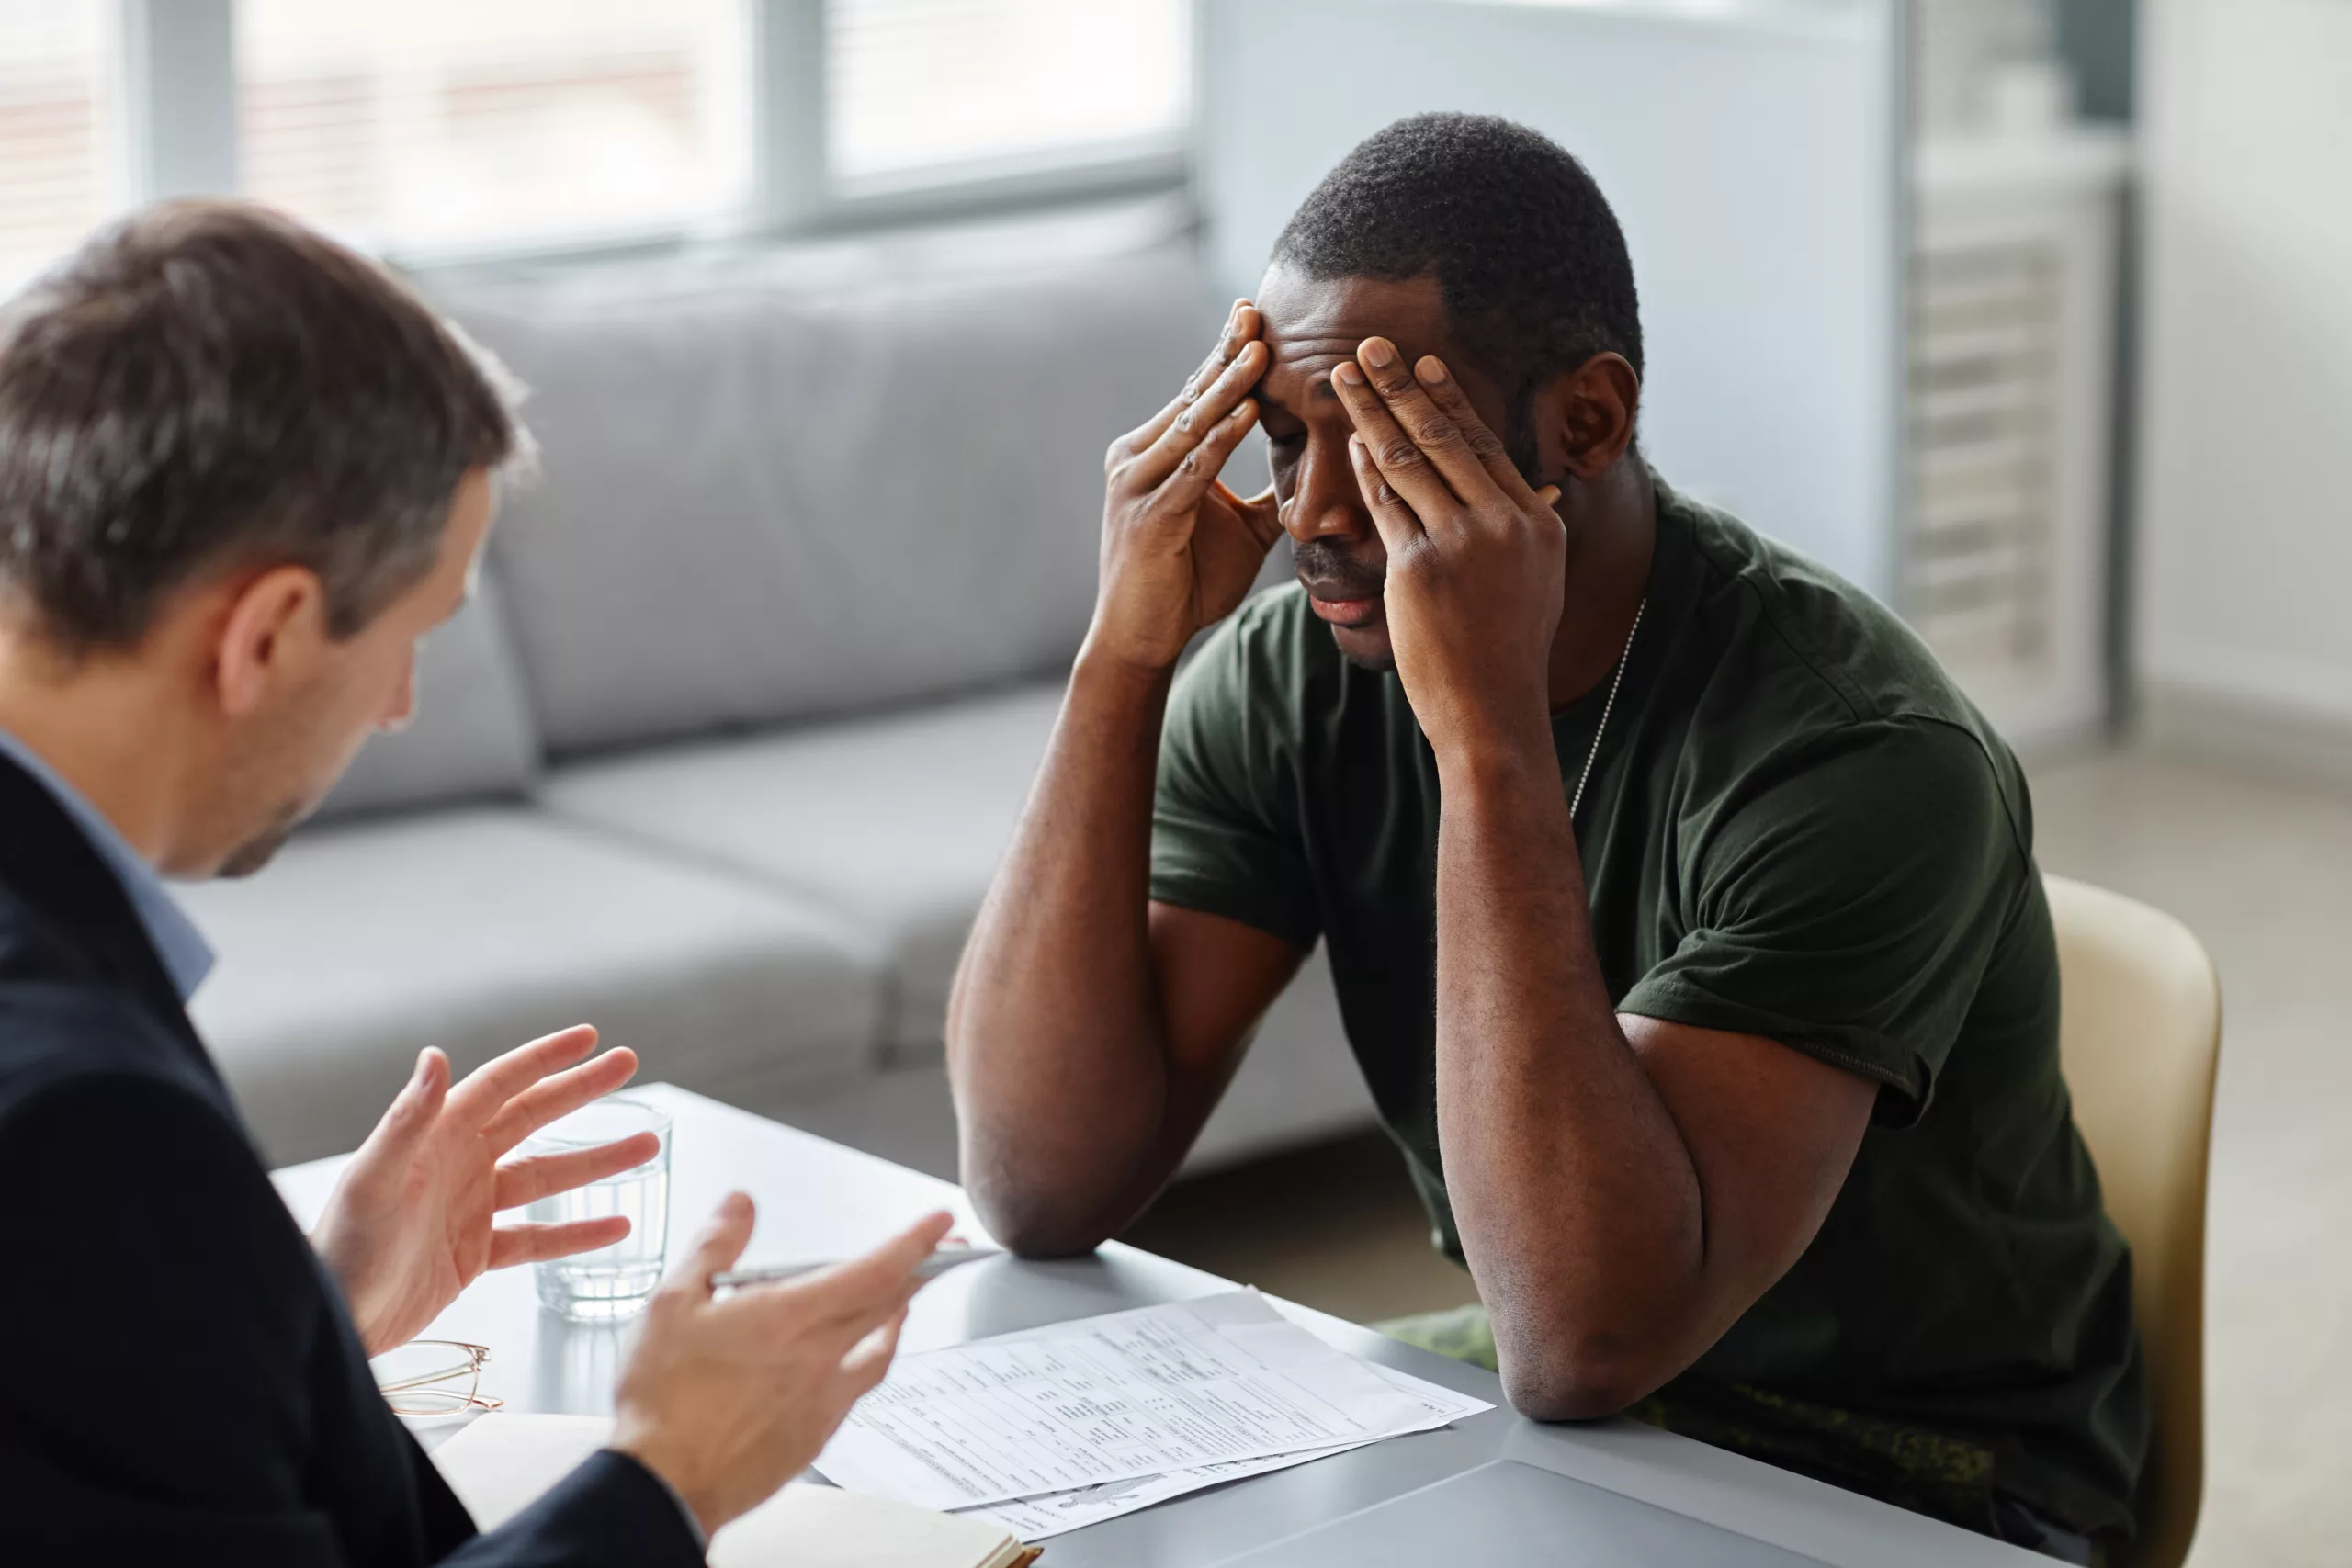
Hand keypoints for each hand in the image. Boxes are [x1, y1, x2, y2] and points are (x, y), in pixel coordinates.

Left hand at [313, 1027, 657, 1354]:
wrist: (332, 1322)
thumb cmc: (343, 1250)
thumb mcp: (372, 1181)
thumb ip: (407, 1119)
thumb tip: (435, 1056)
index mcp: (437, 1138)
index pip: (501, 1084)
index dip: (545, 1058)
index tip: (589, 1038)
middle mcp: (458, 1164)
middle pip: (533, 1118)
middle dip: (581, 1091)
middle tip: (627, 1065)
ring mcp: (470, 1209)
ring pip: (547, 1176)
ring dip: (597, 1161)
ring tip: (648, 1145)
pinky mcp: (475, 1254)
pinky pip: (538, 1238)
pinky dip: (578, 1234)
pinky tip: (617, 1227)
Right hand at [612, 1197, 954, 1535]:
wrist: (665, 1486)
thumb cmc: (662, 1401)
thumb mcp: (672, 1304)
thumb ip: (715, 1247)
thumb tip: (739, 1206)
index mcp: (789, 1319)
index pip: (875, 1271)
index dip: (915, 1242)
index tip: (940, 1223)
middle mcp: (818, 1359)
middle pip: (888, 1308)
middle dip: (920, 1274)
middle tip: (937, 1255)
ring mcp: (823, 1401)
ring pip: (879, 1352)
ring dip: (896, 1321)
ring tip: (900, 1305)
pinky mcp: (815, 1435)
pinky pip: (855, 1390)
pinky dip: (864, 1364)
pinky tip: (850, 1364)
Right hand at [1087, 299, 1284, 671]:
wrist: (1142, 636)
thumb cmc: (1187, 582)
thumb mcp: (1240, 529)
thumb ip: (1265, 494)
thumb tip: (1310, 473)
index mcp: (1156, 452)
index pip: (1196, 392)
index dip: (1225, 354)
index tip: (1254, 315)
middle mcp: (1137, 457)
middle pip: (1191, 395)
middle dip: (1226, 354)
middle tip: (1255, 311)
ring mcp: (1138, 485)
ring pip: (1192, 425)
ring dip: (1227, 387)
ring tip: (1259, 350)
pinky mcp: (1148, 517)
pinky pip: (1192, 469)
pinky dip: (1220, 439)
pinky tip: (1245, 413)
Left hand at [1332, 340, 1566, 758]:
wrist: (1492, 711)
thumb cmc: (1508, 653)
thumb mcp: (1540, 582)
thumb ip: (1532, 531)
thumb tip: (1542, 495)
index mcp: (1536, 521)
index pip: (1484, 444)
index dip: (1449, 400)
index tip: (1424, 364)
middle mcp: (1504, 522)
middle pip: (1442, 437)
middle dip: (1400, 385)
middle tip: (1369, 346)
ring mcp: (1461, 542)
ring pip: (1407, 460)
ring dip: (1369, 412)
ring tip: (1342, 379)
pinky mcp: (1419, 567)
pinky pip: (1385, 505)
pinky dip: (1364, 470)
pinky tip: (1348, 442)